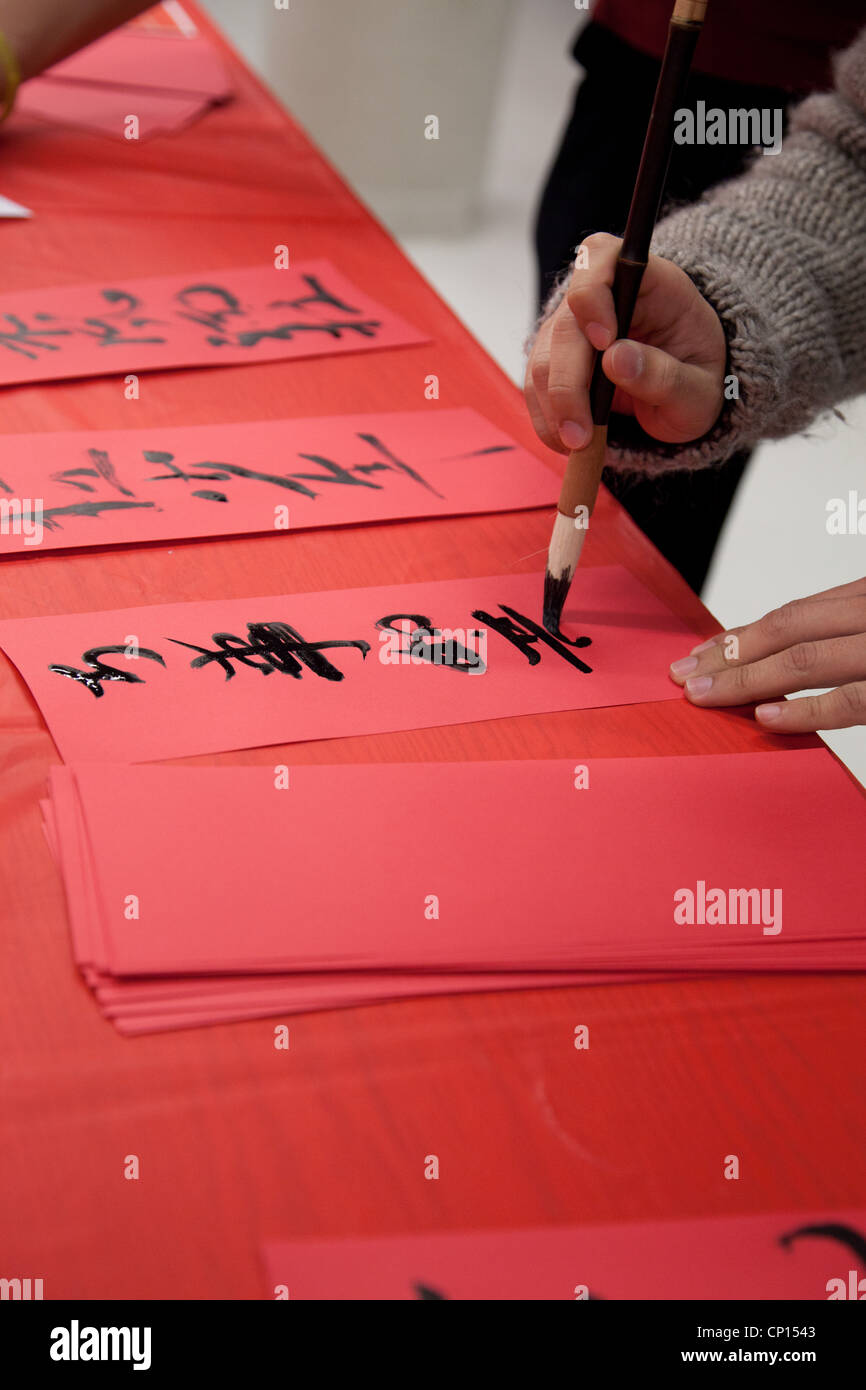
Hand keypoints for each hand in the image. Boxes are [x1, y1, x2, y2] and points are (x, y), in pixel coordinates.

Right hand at [525, 232, 726, 453]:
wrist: (687, 390)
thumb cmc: (698, 378)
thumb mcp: (700, 390)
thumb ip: (666, 375)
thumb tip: (615, 361)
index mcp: (650, 282)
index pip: (602, 258)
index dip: (593, 295)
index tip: (604, 342)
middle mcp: (603, 296)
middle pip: (565, 324)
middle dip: (567, 383)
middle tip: (581, 434)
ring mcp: (573, 326)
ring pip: (543, 357)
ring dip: (553, 406)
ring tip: (577, 444)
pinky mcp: (556, 357)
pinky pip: (536, 383)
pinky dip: (546, 416)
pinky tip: (565, 439)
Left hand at [668, 577, 865, 731]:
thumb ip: (845, 630)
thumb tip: (785, 658)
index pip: (793, 616)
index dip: (741, 636)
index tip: (702, 653)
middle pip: (787, 631)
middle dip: (728, 654)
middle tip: (684, 676)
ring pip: (804, 661)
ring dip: (745, 680)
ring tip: (703, 695)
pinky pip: (845, 701)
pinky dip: (803, 711)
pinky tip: (764, 718)